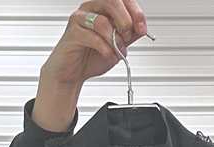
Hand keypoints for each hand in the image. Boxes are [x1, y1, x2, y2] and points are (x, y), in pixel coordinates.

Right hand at [32, 0, 148, 131]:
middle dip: (125, 21)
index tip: (142, 28)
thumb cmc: (90, 57)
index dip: (136, 12)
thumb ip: (128, 36)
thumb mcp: (116, 46)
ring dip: (115, 40)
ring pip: (102, 21)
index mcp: (102, 8)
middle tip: (128, 37)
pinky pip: (93, 37)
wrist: (72, 73)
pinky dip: (106, 49)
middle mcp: (91, 9)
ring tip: (118, 52)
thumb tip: (141, 28)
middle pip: (112, 2)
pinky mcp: (73, 33)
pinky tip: (110, 56)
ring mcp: (80, 19)